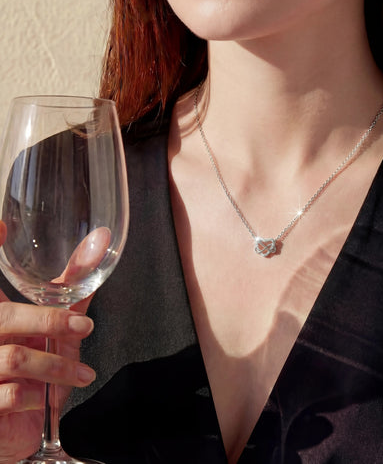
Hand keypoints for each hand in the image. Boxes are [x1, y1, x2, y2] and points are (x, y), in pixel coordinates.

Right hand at [0, 222, 108, 461]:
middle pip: (5, 316)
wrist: (17, 430)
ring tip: (83, 374)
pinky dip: (37, 395)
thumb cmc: (35, 368)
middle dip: (49, 321)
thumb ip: (71, 288)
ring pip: (13, 357)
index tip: (1, 224)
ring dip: (56, 366)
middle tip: (83, 326)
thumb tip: (100, 241)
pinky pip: (9, 395)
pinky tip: (46, 398)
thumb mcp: (54, 325)